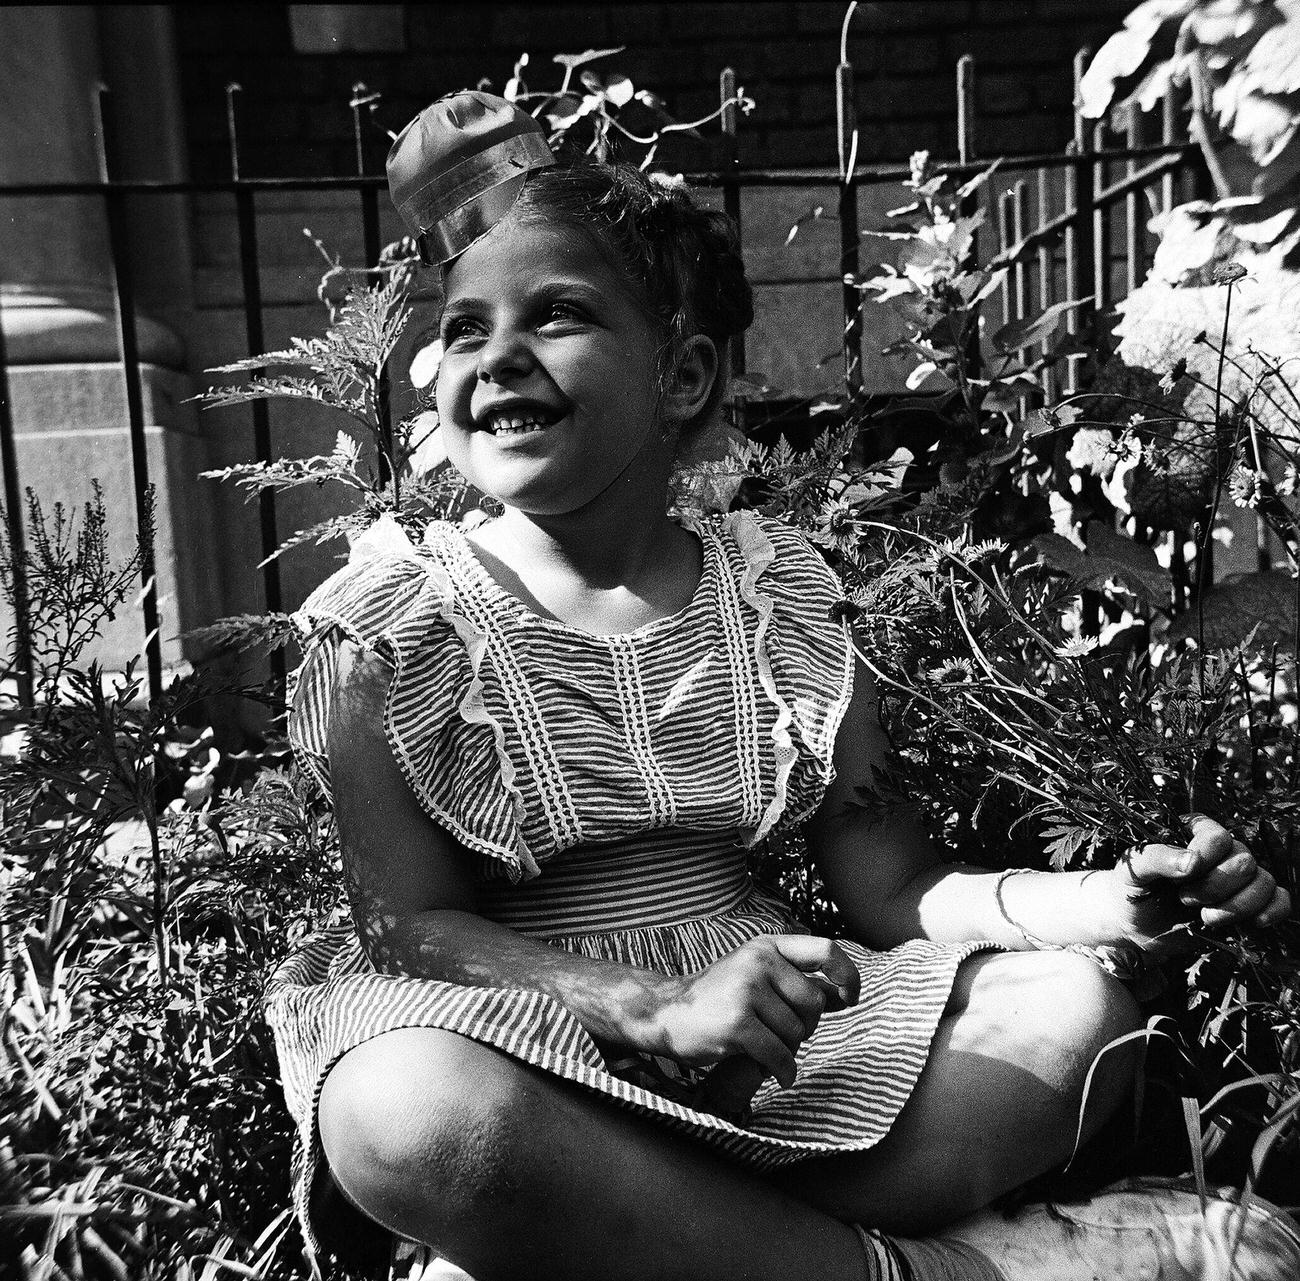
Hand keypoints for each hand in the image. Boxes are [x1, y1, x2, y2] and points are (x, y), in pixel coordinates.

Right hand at [647, 935, 859, 1087]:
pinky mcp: (738, 1024)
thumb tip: (846, 994)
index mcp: (767, 947)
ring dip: (788, 1049)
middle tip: (783, 1033)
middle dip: (806, 1026)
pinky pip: (781, 1055)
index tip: (850, 998)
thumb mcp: (755, 974)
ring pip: (797, 1032)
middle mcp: (758, 962)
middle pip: (815, 1003)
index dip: (847, 975)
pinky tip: (779, 1074)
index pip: (825, 950)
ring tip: (766, 1046)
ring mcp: (747, 991)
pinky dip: (784, 1071)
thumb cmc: (719, 997)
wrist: (666, 1012)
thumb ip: (796, 981)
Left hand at [1112, 816, 1290, 951]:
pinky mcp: (1249, 905)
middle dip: (1215, 887)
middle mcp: (1221, 854)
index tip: (1180, 879)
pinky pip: (1280, 900)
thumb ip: (1156, 858)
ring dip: (1237, 906)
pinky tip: (1252, 925)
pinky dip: (1272, 912)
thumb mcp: (1132, 870)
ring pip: (1264, 882)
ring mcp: (1238, 880)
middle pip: (1244, 862)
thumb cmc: (1131, 889)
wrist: (1135, 925)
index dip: (1206, 858)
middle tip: (1185, 900)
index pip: (1218, 836)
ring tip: (1205, 918)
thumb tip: (1193, 862)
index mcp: (1193, 836)